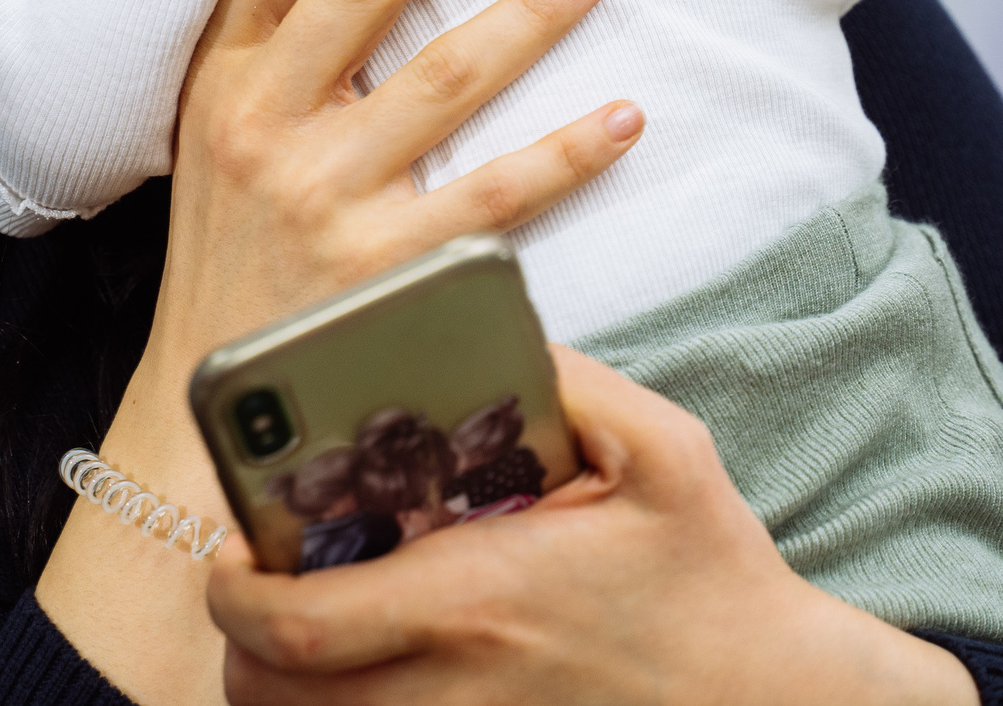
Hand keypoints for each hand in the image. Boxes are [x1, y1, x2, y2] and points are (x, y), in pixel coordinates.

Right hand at [37, 0, 643, 703]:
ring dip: (527, 14)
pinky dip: (567, 153)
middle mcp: (265, 129)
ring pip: (443, 78)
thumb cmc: (229, 251)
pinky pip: (495, 198)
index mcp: (218, 83)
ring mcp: (327, 200)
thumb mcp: (210, 138)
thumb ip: (261, 51)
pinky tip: (623, 115)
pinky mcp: (388, 272)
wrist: (211, 402)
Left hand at [210, 348, 983, 705]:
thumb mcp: (662, 451)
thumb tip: (498, 334)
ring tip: (297, 616)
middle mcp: (453, 685)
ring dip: (279, 677)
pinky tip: (359, 666)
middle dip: (239, 634)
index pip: (295, 618)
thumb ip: (573, 380)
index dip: (231, 587)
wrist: (774, 697)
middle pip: (274, 688)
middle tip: (253, 573)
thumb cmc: (714, 575)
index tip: (228, 541)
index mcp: (475, 598)